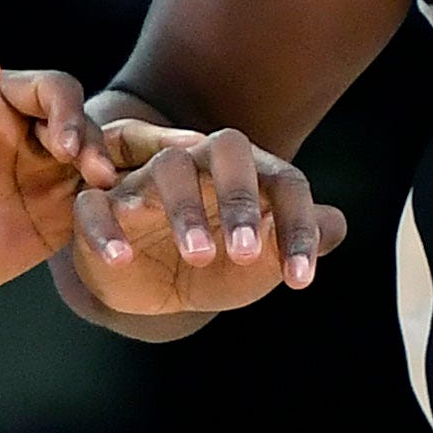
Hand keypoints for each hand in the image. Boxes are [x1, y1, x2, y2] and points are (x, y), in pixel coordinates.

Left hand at [0, 61, 119, 310]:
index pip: (51, 91)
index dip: (67, 110)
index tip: (65, 143)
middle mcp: (27, 137)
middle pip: (84, 127)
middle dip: (97, 145)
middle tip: (99, 175)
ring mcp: (41, 182)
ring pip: (96, 170)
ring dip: (112, 180)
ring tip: (117, 204)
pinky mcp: (48, 226)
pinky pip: (89, 217)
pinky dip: (108, 220)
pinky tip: (116, 233)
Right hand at [67, 118, 347, 317]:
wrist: (149, 282)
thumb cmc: (217, 261)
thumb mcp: (260, 259)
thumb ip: (301, 238)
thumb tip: (336, 224)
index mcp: (248, 174)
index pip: (283, 182)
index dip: (296, 227)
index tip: (300, 280)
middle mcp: (202, 165)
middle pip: (226, 150)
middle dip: (240, 196)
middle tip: (246, 252)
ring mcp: (149, 181)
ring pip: (168, 169)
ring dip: (186, 208)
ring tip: (200, 255)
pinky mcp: (102, 207)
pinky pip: (97, 206)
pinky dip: (106, 228)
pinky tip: (123, 258)